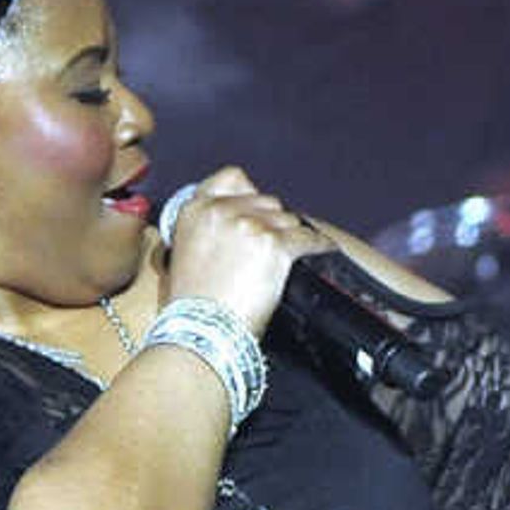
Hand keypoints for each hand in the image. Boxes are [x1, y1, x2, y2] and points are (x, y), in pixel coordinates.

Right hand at [155, 166, 335, 338]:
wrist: (204, 331)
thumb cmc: (194, 305)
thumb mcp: (184, 253)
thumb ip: (208, 229)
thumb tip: (235, 226)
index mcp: (196, 209)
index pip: (233, 178)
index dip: (251, 194)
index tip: (260, 209)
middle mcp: (222, 211)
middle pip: (267, 202)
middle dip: (273, 222)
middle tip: (274, 245)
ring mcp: (249, 226)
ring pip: (288, 220)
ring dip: (292, 237)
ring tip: (292, 255)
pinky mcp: (275, 245)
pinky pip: (309, 239)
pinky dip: (320, 246)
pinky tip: (325, 250)